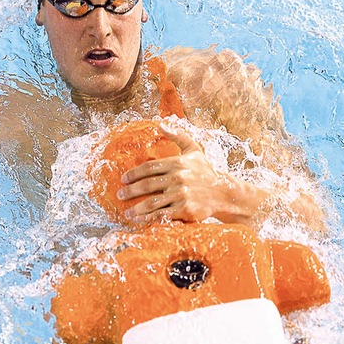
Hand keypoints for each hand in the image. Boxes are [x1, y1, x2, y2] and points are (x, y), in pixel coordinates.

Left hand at [116, 125, 239, 223]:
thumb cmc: (205, 171)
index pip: (149, 167)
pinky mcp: (185, 210)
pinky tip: (141, 219)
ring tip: (127, 212)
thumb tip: (160, 124)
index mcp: (178, 163)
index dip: (134, 174)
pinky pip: (163, 214)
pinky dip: (150, 218)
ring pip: (153, 202)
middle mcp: (178, 178)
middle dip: (131, 191)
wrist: (223, 193)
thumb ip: (177, 136)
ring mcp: (181, 195)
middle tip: (120, 195)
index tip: (123, 179)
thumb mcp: (194, 149)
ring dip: (137, 208)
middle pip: (148, 185)